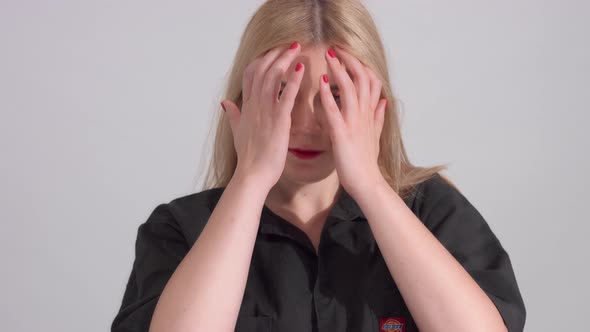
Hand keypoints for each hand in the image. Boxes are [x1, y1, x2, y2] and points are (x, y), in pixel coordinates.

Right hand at [222, 42, 304, 188]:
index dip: (262, 60)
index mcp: (247, 107)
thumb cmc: (248, 157)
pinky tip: (301, 69)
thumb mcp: (237, 132)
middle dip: (275, 54)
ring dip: (285, 60)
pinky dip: (294, 81)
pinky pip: (286, 97)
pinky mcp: (278, 122)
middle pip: (262, 70)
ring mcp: (265, 112)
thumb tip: (225, 102)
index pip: (250, 74)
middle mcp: (254, 105)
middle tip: (289, 44)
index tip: (273, 51)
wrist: (252, 175)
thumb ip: (232, 115)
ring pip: (273, 77)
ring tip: (296, 48)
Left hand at [318, 46, 387, 197]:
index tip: (349, 54)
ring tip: (330, 56)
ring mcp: (355, 123)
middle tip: (338, 47)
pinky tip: (321, 83)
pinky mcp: (342, 134)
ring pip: (350, 90)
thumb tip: (384, 102)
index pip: (370, 82)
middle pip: (361, 79)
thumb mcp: (375, 136)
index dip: (360, 65)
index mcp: (370, 114)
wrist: (367, 184)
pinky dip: (328, 96)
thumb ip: (379, 117)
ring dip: (339, 71)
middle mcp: (364, 115)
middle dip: (350, 61)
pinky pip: (335, 111)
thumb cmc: (367, 162)